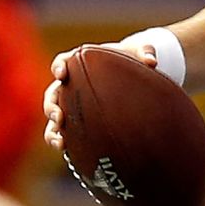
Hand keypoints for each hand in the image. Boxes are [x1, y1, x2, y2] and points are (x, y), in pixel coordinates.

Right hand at [42, 42, 159, 150]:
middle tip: (59, 116)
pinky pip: (66, 133)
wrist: (132, 75)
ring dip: (53, 131)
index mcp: (78, 64)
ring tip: (60, 143)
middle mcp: (69, 85)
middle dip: (52, 107)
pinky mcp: (77, 121)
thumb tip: (152, 61)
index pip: (62, 63)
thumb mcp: (138, 52)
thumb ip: (145, 52)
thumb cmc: (130, 59)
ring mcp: (71, 104)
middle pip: (52, 96)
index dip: (59, 67)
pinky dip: (65, 142)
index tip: (61, 73)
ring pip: (54, 120)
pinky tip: (70, 153)